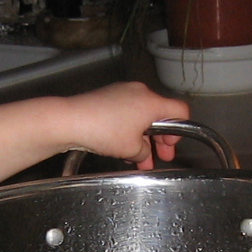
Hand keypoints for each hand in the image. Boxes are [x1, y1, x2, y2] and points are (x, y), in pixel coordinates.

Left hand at [65, 82, 191, 168]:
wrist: (71, 120)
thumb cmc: (103, 130)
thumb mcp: (132, 149)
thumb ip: (146, 152)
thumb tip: (144, 153)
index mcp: (152, 102)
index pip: (180, 111)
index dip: (180, 130)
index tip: (171, 144)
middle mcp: (140, 92)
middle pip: (161, 115)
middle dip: (161, 138)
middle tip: (161, 155)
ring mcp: (123, 92)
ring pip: (142, 116)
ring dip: (144, 138)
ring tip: (139, 159)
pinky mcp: (108, 96)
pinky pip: (127, 113)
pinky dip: (129, 129)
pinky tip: (123, 147)